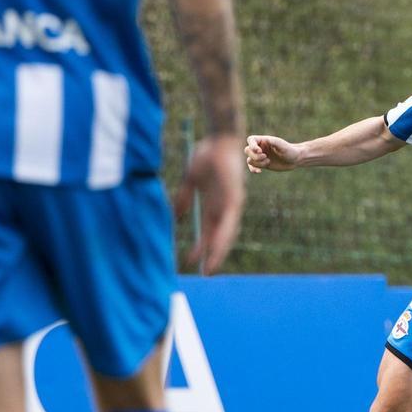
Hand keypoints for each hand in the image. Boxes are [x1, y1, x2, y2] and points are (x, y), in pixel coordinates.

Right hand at [176, 137, 245, 273]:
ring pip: (226, 233)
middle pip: (219, 237)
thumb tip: (176, 215)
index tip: (192, 261)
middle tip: (205, 273)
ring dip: (218, 251)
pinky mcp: (234, 198)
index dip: (202, 246)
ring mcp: (231, 203)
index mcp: (214, 204)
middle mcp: (225, 207)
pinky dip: (222, 235)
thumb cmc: (207, 155)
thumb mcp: (191, 179)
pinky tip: (216, 248)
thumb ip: (184, 197)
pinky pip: (228, 221)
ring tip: (210, 268)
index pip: (209, 230)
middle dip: (212, 255)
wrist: (220, 138)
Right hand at [245, 134, 301, 172]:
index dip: (252, 145)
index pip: (251, 140)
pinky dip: (253, 169)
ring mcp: (260, 157)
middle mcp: (260, 148)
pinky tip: (259, 171)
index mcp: (264, 140)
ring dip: (257, 162)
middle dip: (255, 156)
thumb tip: (264, 140)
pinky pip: (252, 167)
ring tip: (268, 161)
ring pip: (249, 159)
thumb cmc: (289, 150)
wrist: (295, 159)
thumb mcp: (281, 145)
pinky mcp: (262, 164)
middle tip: (266, 157)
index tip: (259, 151)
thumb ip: (272, 142)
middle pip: (247, 150)